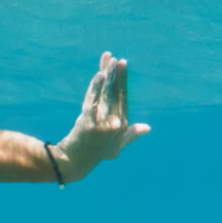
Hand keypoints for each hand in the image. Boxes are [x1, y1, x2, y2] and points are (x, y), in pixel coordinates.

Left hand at [54, 51, 149, 179]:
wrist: (74, 163)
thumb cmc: (95, 154)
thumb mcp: (116, 147)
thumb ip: (132, 135)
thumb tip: (147, 127)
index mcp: (123, 125)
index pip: (123, 97)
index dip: (122, 80)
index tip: (121, 64)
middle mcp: (115, 123)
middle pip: (116, 92)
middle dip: (116, 73)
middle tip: (117, 59)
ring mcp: (102, 124)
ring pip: (105, 94)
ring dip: (107, 75)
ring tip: (108, 60)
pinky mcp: (88, 123)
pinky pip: (92, 101)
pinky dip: (95, 87)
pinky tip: (99, 75)